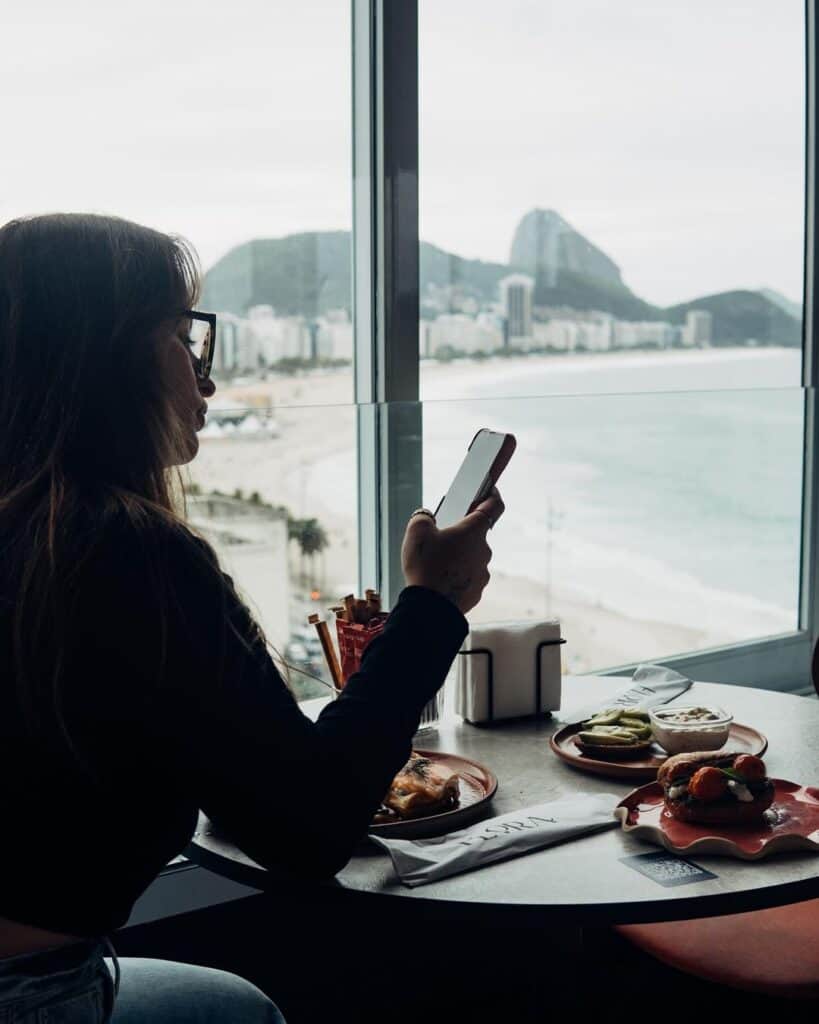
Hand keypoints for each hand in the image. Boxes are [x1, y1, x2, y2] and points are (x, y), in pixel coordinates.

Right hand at [401, 490, 504, 613]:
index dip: (492, 495)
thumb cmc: (425, 567)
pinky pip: (468, 577)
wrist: (428, 608)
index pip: (494, 506)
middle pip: (476, 534)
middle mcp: (484, 550)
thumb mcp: (416, 532)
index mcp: (474, 531)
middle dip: (461, 533)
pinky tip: (439, 579)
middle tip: (440, 536)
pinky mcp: (476, 591)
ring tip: (435, 562)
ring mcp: (482, 572)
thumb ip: (424, 517)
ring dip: (458, 556)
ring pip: (471, 557)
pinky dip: (456, 575)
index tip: (488, 490)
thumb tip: (428, 519)